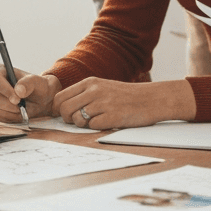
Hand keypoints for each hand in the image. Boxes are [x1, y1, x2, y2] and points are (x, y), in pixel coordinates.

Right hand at [0, 65, 58, 122]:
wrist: (38, 100)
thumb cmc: (37, 87)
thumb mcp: (37, 82)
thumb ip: (28, 83)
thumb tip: (18, 90)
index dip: (5, 90)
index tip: (17, 99)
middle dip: (9, 104)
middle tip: (22, 106)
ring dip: (11, 112)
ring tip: (22, 108)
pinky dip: (10, 118)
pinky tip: (18, 113)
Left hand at [52, 77, 192, 129]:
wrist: (152, 99)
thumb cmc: (126, 95)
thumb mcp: (103, 86)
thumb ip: (84, 94)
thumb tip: (62, 107)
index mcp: (89, 83)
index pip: (60, 97)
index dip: (58, 109)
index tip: (64, 115)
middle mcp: (93, 91)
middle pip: (64, 109)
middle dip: (67, 119)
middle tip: (78, 121)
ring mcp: (102, 103)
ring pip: (76, 119)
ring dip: (82, 124)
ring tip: (95, 120)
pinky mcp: (111, 116)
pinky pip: (92, 126)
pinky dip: (96, 128)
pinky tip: (106, 122)